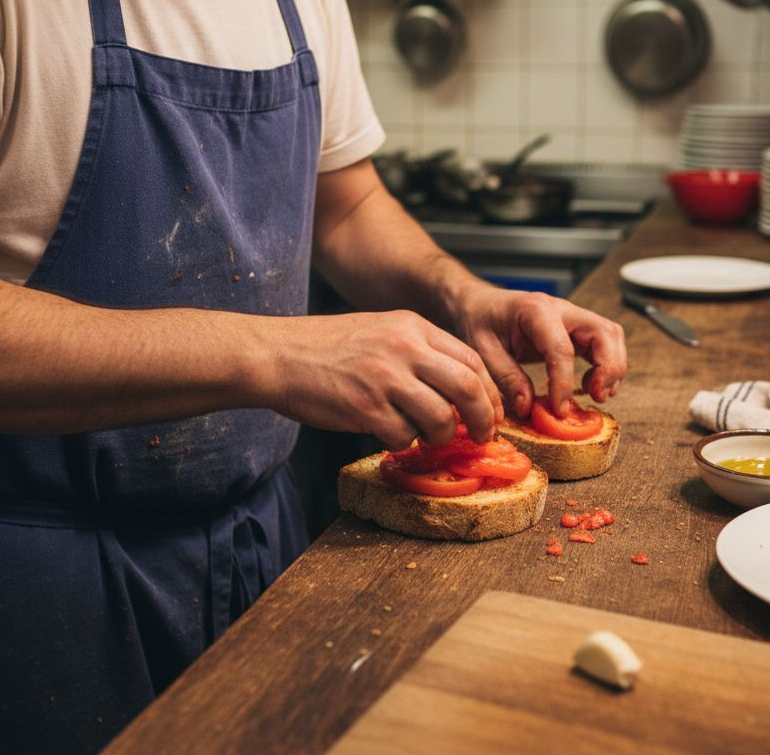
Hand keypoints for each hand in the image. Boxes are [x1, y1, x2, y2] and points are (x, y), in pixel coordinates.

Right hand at [268, 311, 502, 449]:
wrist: (277, 355)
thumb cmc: (326, 348)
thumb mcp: (380, 331)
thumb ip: (418, 352)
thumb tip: (456, 389)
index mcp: (411, 326)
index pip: (470, 359)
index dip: (489, 392)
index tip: (491, 412)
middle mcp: (403, 348)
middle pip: (467, 387)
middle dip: (483, 419)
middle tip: (481, 436)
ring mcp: (384, 377)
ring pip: (441, 417)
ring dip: (441, 436)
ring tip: (429, 437)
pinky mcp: (365, 407)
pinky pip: (404, 435)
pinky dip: (404, 443)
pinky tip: (391, 435)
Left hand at [452, 286, 626, 418]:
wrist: (480, 304)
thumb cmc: (480, 322)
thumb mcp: (482, 352)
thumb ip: (506, 378)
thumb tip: (529, 408)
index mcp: (534, 310)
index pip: (561, 348)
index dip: (564, 382)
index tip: (560, 409)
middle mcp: (560, 309)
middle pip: (604, 332)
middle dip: (608, 368)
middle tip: (597, 397)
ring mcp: (572, 317)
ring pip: (611, 336)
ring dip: (612, 367)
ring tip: (596, 394)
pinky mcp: (576, 329)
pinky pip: (604, 343)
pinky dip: (606, 365)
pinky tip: (590, 386)